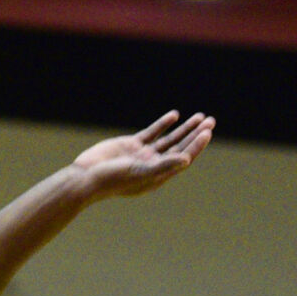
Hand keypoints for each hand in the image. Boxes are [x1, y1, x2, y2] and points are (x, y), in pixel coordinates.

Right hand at [70, 110, 214, 199]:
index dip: (196, 144)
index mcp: (159, 175)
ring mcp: (143, 154)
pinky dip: (163, 124)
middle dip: (196, 134)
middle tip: (210, 121)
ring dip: (184, 128)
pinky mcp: (131, 144)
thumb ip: (164, 165)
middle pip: (181, 146)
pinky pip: (152, 132)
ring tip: (200, 116)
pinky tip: (174, 116)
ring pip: (169, 138)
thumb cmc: (113, 180)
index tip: (207, 132)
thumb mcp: (141, 173)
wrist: (86, 176)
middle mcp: (154, 164)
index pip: (184, 157)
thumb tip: (187, 160)